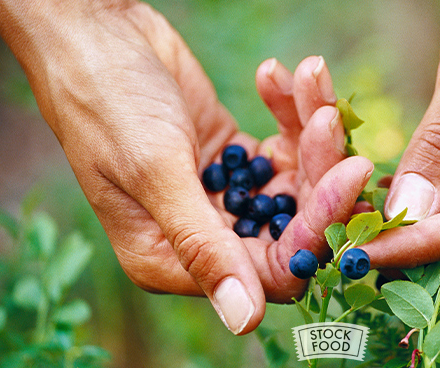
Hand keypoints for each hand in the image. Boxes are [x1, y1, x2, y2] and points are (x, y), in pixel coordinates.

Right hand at [0, 0, 371, 333]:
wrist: (90, 35)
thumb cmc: (105, 102)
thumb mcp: (153, 173)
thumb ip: (202, 246)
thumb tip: (244, 321)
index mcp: (171, 260)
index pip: (271, 270)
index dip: (317, 229)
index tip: (349, 172)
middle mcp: (203, 236)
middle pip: (294, 226)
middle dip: (321, 172)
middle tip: (331, 120)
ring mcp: (223, 196)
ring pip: (297, 183)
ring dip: (310, 131)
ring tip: (308, 78)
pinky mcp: (235, 159)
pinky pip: (284, 147)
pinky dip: (290, 112)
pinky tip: (274, 76)